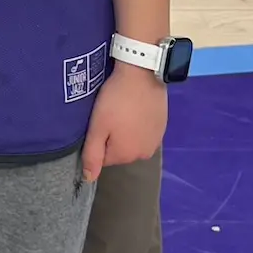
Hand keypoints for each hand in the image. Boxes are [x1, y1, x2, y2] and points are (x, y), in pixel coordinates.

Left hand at [80, 62, 168, 180]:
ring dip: (126, 130)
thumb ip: (92, 155)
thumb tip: (89, 179)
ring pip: (132, 141)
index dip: (98, 140)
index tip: (100, 122)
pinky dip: (138, 124)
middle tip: (110, 114)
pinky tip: (135, 108)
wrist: (143, 74)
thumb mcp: (98, 126)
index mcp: (126, 156)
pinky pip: (144, 132)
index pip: (103, 158)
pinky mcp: (163, 127)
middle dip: (112, 137)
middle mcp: (144, 154)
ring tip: (123, 110)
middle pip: (119, 151)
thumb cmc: (116, 100)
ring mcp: (156, 141)